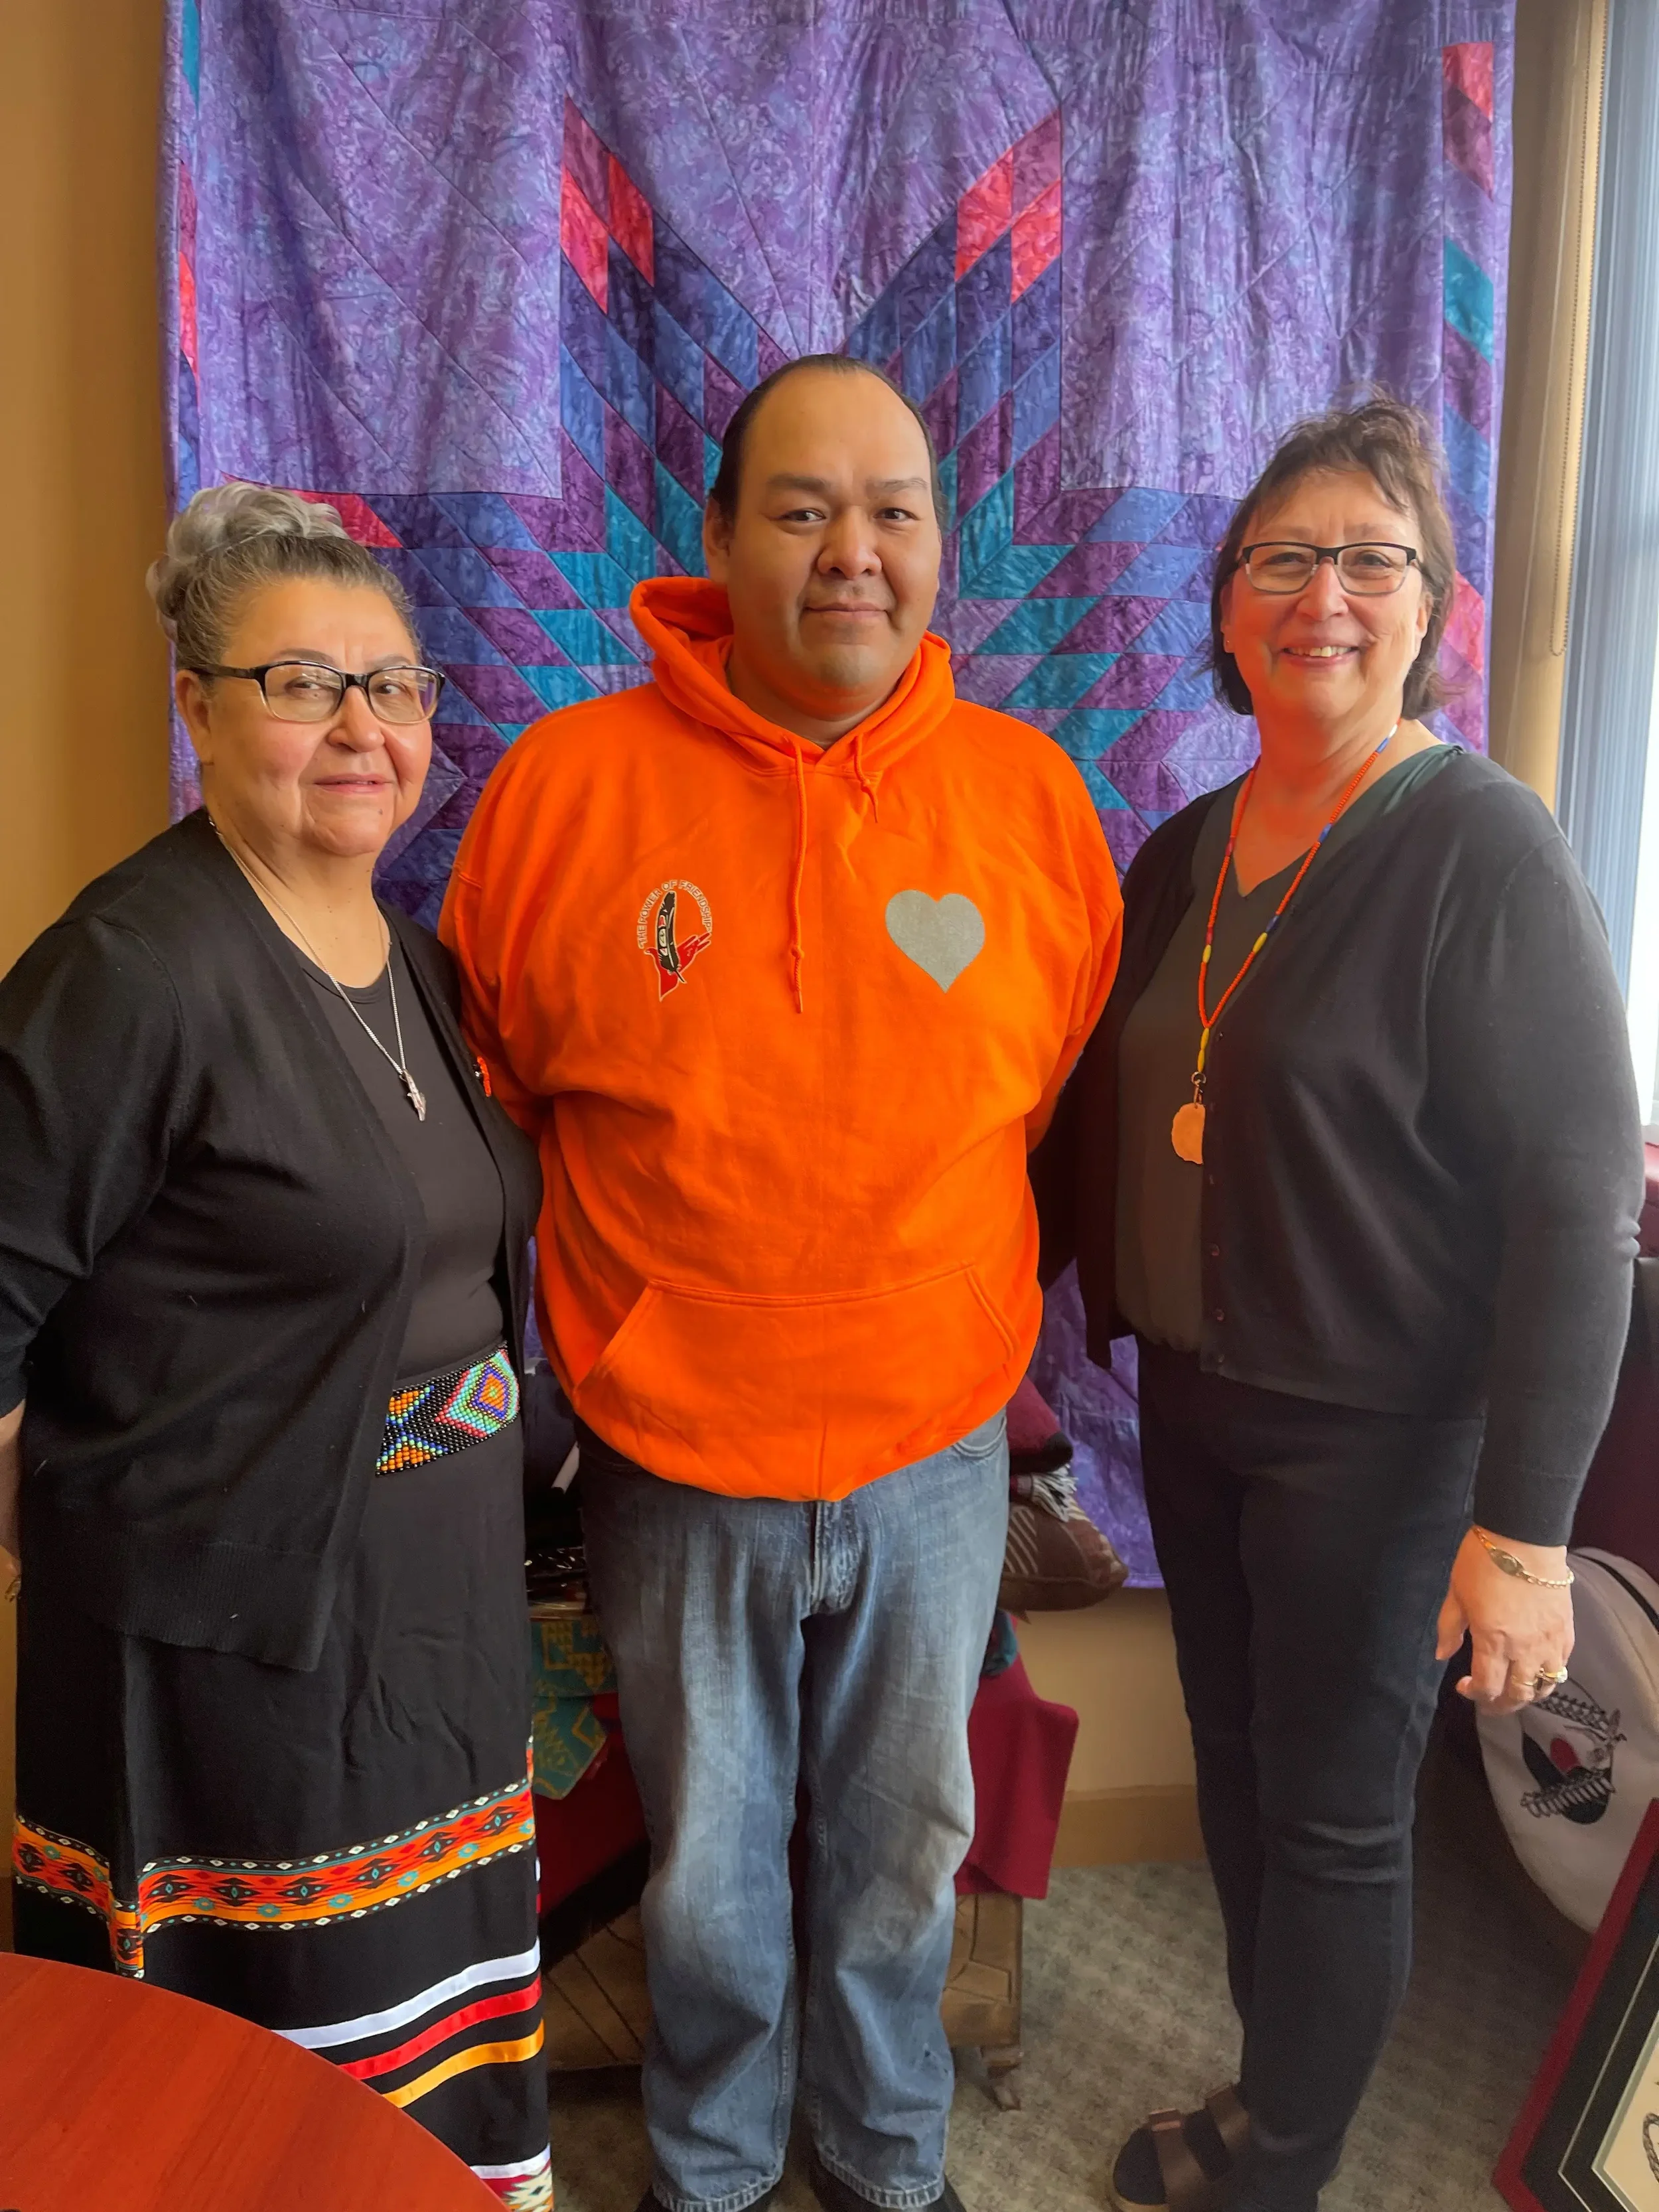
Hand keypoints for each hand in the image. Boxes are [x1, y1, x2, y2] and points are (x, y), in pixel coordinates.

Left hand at [1436, 1527, 1573, 1715]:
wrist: (1523, 1535)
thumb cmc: (1482, 1562)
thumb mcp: (1456, 1594)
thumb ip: (1449, 1629)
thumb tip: (1442, 1655)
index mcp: (1494, 1641)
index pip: (1488, 1687)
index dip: (1475, 1695)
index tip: (1464, 1686)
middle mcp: (1525, 1649)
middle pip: (1519, 1694)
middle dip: (1502, 1705)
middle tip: (1489, 1701)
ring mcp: (1550, 1641)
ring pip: (1546, 1685)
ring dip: (1529, 1694)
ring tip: (1514, 1689)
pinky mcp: (1567, 1629)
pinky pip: (1562, 1664)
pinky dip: (1550, 1674)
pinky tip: (1537, 1668)